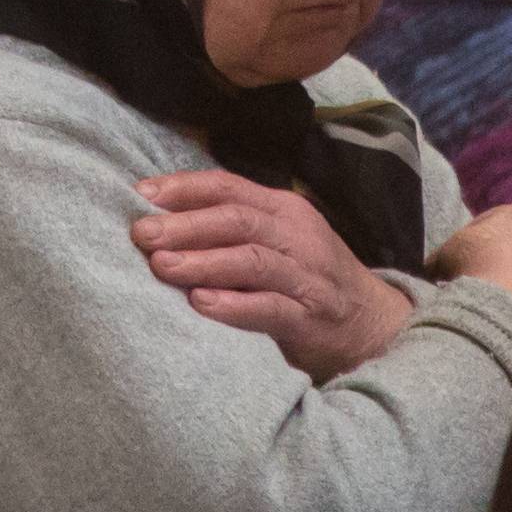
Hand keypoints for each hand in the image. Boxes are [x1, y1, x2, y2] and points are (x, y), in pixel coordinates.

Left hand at [134, 168, 414, 379]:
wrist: (371, 324)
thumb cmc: (308, 278)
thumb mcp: (279, 240)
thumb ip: (233, 227)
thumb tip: (162, 218)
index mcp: (284, 210)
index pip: (229, 187)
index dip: (184, 188)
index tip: (140, 192)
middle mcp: (297, 236)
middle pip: (236, 220)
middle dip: (185, 224)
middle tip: (141, 233)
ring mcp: (307, 276)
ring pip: (252, 260)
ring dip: (203, 261)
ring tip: (162, 266)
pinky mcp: (310, 318)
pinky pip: (270, 308)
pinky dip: (234, 305)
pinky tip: (201, 304)